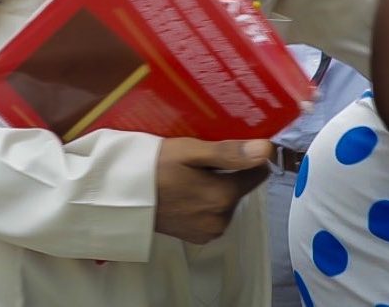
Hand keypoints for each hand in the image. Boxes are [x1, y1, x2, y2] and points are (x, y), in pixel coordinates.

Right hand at [155, 138, 271, 243]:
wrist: (122, 195)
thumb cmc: (155, 166)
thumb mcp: (191, 151)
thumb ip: (230, 152)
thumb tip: (267, 150)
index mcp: (224, 196)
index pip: (257, 174)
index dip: (245, 159)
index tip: (224, 150)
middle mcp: (221, 219)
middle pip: (239, 188)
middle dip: (226, 174)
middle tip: (197, 162)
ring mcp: (209, 231)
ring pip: (226, 202)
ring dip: (214, 189)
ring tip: (188, 176)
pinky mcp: (196, 238)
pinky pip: (212, 215)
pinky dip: (203, 203)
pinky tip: (184, 193)